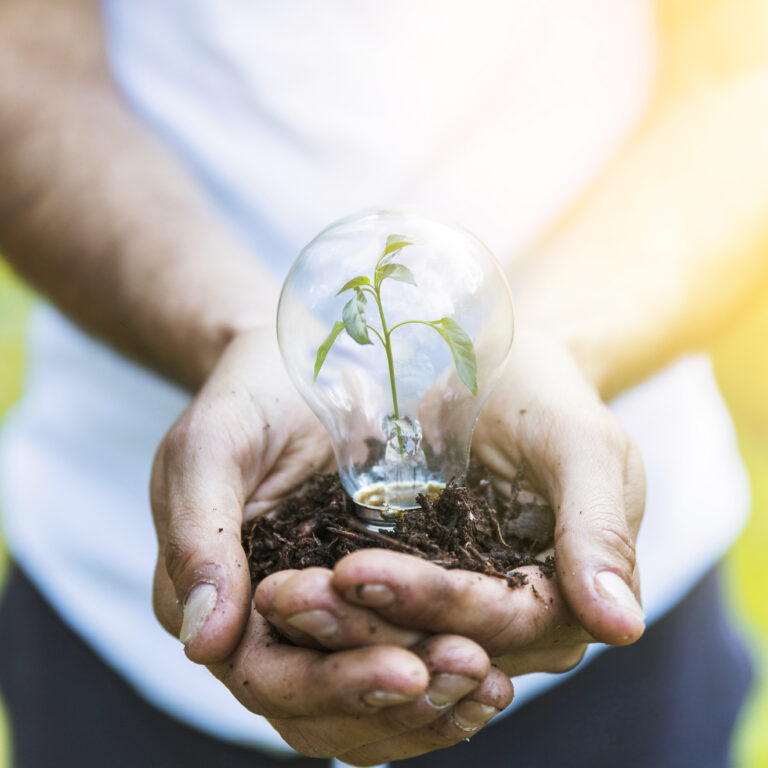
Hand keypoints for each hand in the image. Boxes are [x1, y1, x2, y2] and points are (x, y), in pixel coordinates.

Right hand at [149, 328, 512, 762]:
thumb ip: (199, 535)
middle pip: (327, 706)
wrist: (299, 365)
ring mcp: (326, 622)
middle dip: (398, 699)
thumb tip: (203, 642)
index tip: (406, 668)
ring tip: (493, 683)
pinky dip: (444, 685)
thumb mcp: (213, 449)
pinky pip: (405, 661)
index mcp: (223, 603)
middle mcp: (271, 630)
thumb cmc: (250, 398)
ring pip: (370, 705)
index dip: (335, 683)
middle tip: (470, 668)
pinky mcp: (377, 603)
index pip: (269, 677)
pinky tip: (497, 671)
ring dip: (432, 707)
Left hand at [256, 331, 644, 674]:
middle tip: (290, 595)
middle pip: (442, 646)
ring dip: (337, 630)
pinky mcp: (419, 588)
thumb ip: (600, 527)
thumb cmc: (546, 396)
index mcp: (565, 597)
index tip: (357, 572)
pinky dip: (333, 614)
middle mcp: (513, 621)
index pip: (501, 624)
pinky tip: (283, 593)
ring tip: (278, 596)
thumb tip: (622, 628)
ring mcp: (462, 608)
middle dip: (366, 626)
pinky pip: (376, 617)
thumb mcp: (581, 444)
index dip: (432, 604)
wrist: (499, 368)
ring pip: (400, 644)